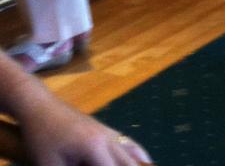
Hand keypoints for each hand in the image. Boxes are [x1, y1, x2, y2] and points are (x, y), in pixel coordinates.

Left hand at [21, 99, 151, 165]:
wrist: (39, 106)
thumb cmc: (42, 138)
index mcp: (96, 148)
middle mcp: (108, 137)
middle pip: (129, 162)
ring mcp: (108, 131)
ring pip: (132, 151)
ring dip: (138, 163)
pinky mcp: (103, 128)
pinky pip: (127, 142)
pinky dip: (137, 153)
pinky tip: (142, 159)